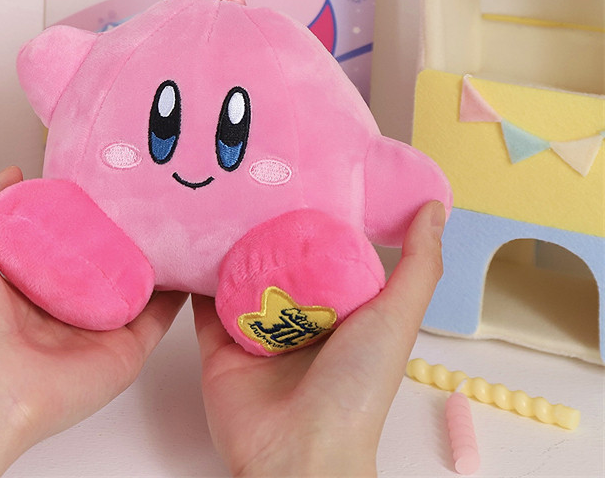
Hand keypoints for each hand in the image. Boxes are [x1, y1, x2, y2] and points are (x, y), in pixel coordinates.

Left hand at [0, 168, 186, 476]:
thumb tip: (15, 173)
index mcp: (30, 281)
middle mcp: (68, 303)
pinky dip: (180, 289)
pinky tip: (193, 256)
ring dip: (158, 254)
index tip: (105, 177)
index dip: (83, 209)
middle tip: (149, 192)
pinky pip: (161, 313)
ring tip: (179, 216)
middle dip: (125, 228)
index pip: (66, 238)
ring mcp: (100, 326)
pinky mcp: (127, 347)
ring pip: (138, 282)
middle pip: (105, 259)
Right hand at [193, 200, 445, 477]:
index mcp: (340, 310)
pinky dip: (194, 274)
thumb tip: (433, 207)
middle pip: (279, 260)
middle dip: (266, 223)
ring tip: (216, 194)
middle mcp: (298, 316)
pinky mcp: (220, 343)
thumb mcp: (397, 318)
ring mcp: (257, 329)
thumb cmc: (357, 389)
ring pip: (238, 274)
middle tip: (250, 174)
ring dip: (229, 241)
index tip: (304, 172)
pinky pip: (203, 301)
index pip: (326, 252)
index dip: (318, 216)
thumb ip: (418, 266)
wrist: (298, 454)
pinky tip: (188, 238)